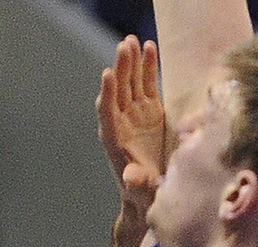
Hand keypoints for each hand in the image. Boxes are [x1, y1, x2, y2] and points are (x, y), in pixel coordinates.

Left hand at [97, 35, 165, 214]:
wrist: (150, 191)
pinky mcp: (150, 110)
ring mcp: (135, 113)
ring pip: (130, 83)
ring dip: (130, 62)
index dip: (107, 93)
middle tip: (123, 47)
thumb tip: (131, 177)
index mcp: (114, 139)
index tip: (108, 74)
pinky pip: (147, 84)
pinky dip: (147, 66)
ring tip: (132, 40)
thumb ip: (137, 182)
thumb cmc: (143, 194)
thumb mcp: (141, 191)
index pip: (107, 112)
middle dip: (120, 69)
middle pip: (117, 91)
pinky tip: (149, 47)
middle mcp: (121, 122)